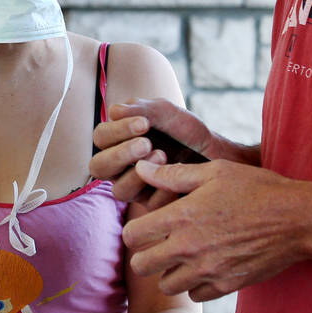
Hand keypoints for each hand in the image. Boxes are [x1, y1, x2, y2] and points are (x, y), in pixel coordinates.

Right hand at [90, 101, 219, 215]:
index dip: (117, 131)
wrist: (212, 149)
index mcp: (117, 142)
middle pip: (99, 167)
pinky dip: (163, 188)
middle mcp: (120, 167)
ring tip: (162, 156)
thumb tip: (114, 112)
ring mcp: (135, 188)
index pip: (101, 137)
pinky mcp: (153, 204)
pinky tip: (177, 175)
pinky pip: (149, 203)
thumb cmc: (181, 129)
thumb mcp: (164, 112)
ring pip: (120, 190)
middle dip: (121, 155)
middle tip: (146, 144)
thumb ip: (140, 108)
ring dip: (139, 175)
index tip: (144, 123)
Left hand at [122, 159, 306, 301]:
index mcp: (181, 216)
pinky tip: (207, 267)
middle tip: (160, 245)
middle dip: (146, 255)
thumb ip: (173, 174)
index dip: (135, 230)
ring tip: (184, 257)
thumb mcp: (214, 171)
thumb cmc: (256, 189)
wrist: (296, 220)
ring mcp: (208, 270)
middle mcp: (189, 247)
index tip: (146, 227)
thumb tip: (141, 167)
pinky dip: (196, 285)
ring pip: (167, 285)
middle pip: (141, 266)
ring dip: (170, 272)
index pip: (133, 235)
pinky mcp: (226, 286)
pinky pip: (196, 295)